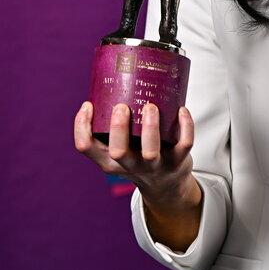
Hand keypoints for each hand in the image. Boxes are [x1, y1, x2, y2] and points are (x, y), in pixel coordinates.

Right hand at [74, 100, 200, 215]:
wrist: (166, 187)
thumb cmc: (138, 157)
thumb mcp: (119, 149)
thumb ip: (113, 126)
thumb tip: (111, 82)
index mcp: (110, 161)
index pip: (86, 147)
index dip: (81, 126)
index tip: (89, 105)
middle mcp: (130, 166)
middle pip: (117, 152)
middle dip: (118, 128)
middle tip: (121, 106)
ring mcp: (155, 167)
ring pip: (151, 152)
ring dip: (150, 127)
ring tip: (150, 106)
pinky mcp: (177, 163)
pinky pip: (184, 144)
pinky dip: (186, 125)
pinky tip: (182, 110)